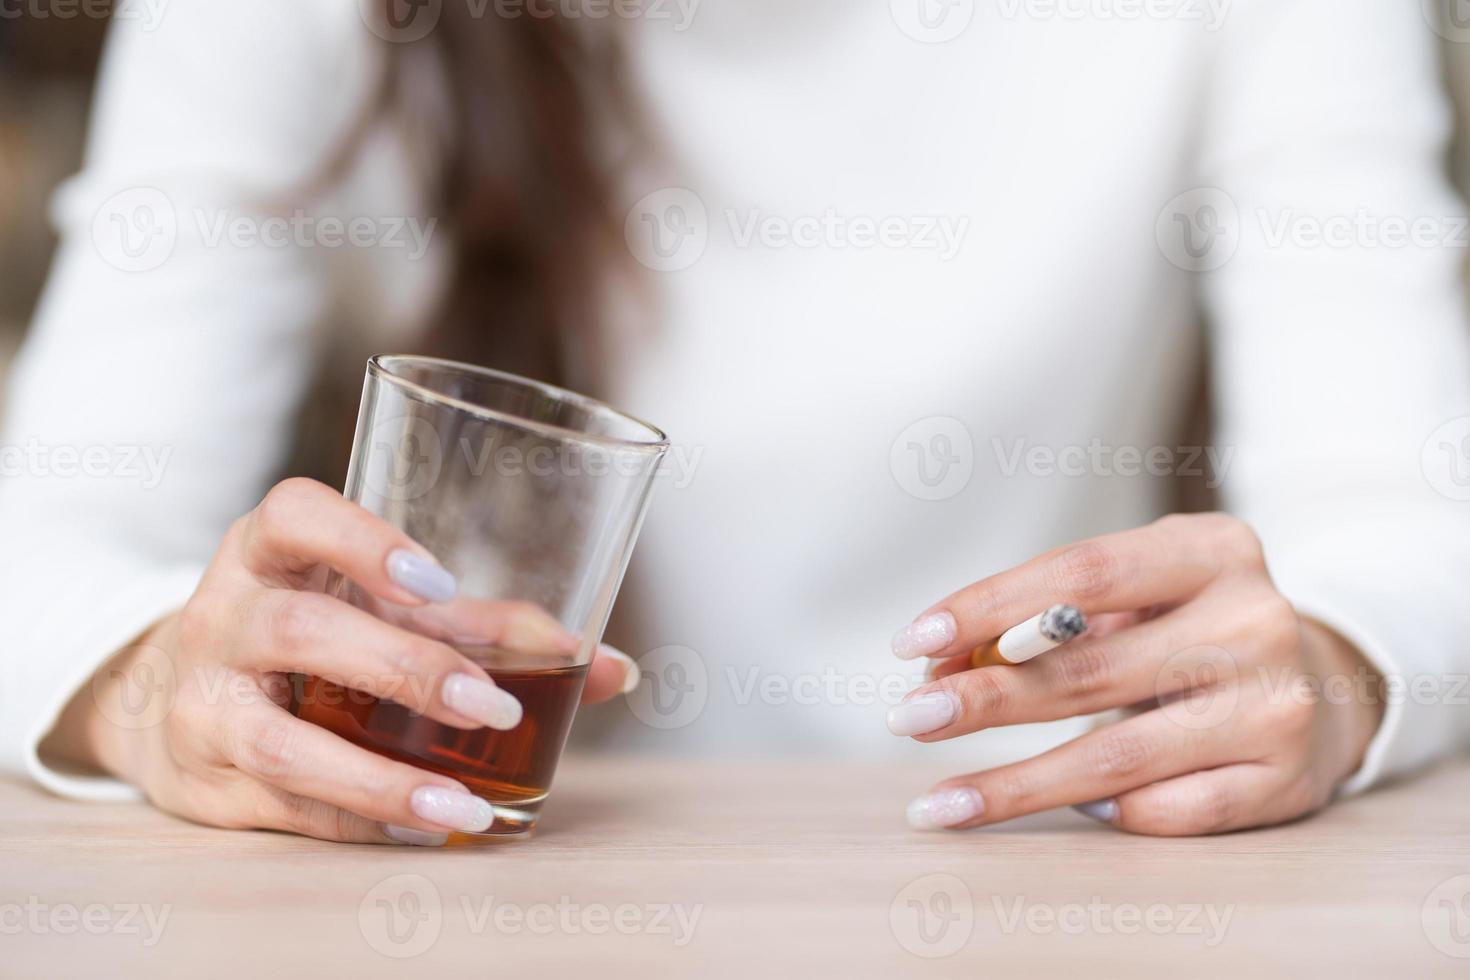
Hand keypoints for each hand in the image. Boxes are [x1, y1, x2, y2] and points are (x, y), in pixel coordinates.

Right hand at [42, 478, 635, 843]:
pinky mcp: (205, 779)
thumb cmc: (311, 633)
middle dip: (404, 669)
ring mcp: (203, 701)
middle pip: (300, 630)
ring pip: (279, 740)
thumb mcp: (377, 608)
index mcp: (269, 551)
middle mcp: (223, 616)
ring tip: (467, 806)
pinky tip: (427, 829)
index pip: (293, 515)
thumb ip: (488, 628)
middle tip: (492, 706)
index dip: (364, 542)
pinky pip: (285, 806)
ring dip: (381, 778)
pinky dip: (361, 821)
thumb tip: (615, 669)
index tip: (440, 584)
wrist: (175, 698)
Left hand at [887, 513, 1384, 835]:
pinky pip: (1162, 812)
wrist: (1327, 685)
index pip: (1083, 572)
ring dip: (1012, 783)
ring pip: (1114, 757)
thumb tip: (940, 662)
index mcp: (1213, 550)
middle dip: (983, 698)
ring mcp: (1275, 707)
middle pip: (1088, 668)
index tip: (912, 642)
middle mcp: (1255, 622)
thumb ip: (1053, 615)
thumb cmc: (1194, 628)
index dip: (989, 606)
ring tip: (941, 801)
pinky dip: (1099, 811)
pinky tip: (1058, 807)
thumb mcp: (1142, 592)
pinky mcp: (1284, 783)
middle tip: (908, 716)